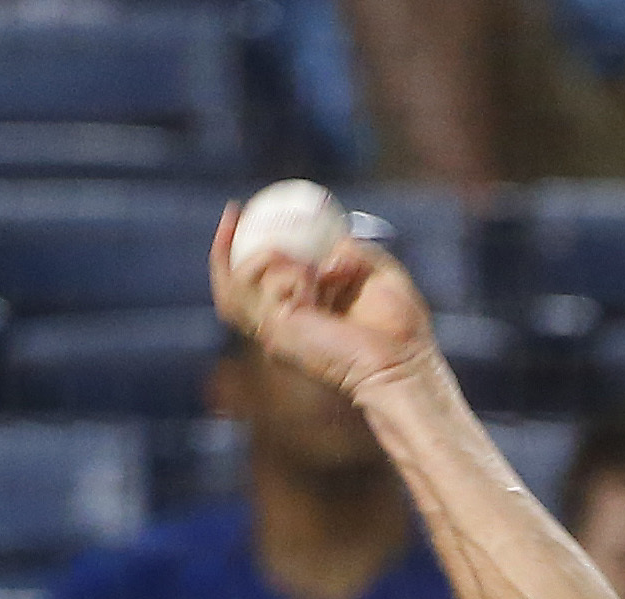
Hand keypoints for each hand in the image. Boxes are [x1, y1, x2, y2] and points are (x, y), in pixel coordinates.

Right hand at [209, 208, 437, 406]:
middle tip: (234, 213)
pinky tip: (311, 276)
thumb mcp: (376, 270)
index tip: (245, 212)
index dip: (243, 249)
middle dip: (222, 249)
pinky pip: (262, 288)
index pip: (257, 285)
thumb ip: (351, 251)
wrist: (403, 361)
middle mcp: (282, 329)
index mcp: (301, 316)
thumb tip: (331, 247)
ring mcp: (275, 335)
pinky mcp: (276, 335)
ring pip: (235, 288)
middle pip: (228, 292)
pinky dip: (283, 271)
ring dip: (265, 259)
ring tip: (307, 265)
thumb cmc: (400, 327)